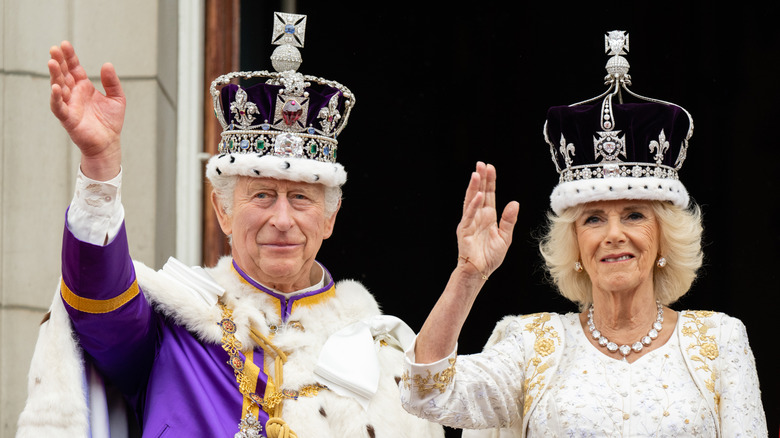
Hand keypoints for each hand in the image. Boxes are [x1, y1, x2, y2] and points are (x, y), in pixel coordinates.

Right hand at [48, 41, 124, 180]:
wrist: (109, 143)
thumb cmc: (111, 121)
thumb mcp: (117, 98)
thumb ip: (112, 82)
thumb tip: (107, 64)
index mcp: (84, 87)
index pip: (74, 68)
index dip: (69, 56)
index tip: (64, 44)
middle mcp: (74, 94)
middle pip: (64, 74)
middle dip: (59, 62)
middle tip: (54, 49)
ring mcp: (69, 105)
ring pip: (58, 87)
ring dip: (55, 75)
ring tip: (52, 62)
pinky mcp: (67, 118)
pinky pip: (58, 107)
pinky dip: (55, 97)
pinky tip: (55, 87)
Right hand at [456, 162, 518, 279]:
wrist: (480, 271)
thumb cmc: (490, 256)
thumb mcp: (505, 237)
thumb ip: (509, 220)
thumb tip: (515, 202)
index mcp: (488, 217)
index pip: (489, 195)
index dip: (490, 182)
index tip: (490, 168)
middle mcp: (478, 217)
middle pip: (479, 194)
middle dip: (481, 179)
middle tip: (482, 164)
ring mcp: (469, 222)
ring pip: (471, 201)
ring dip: (474, 188)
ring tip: (476, 174)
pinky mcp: (464, 231)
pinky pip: (469, 216)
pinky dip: (473, 206)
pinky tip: (477, 196)